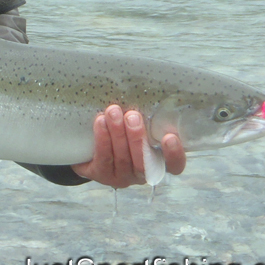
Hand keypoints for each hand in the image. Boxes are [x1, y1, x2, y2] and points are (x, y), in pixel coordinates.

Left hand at [71, 105, 185, 187]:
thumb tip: (149, 87)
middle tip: (132, 116)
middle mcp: (141, 174)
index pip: (174, 166)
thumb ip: (145, 116)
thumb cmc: (122, 131)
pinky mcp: (101, 174)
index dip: (174, 155)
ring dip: (117, 133)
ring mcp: (121, 177)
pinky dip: (102, 139)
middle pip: (143, 162)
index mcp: (157, 161)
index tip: (169, 137)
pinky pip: (103, 158)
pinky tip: (100, 122)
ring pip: (121, 158)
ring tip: (112, 112)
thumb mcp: (136, 124)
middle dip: (137, 138)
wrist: (90, 146)